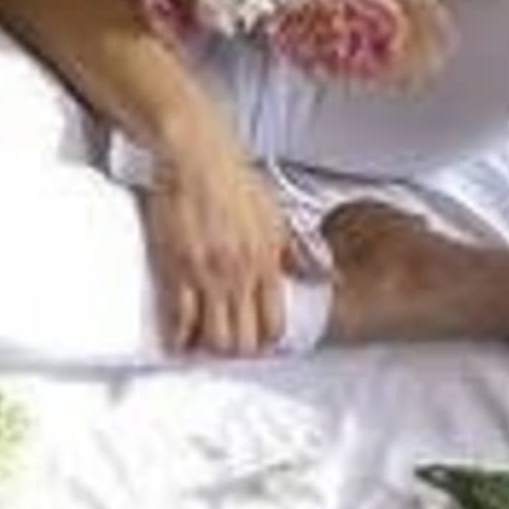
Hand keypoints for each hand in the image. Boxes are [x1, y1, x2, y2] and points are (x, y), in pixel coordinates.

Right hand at [142, 126, 311, 358]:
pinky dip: (178, 337)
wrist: (198, 158)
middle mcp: (242, 274)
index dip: (266, 342)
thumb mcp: (278, 217)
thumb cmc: (237, 182)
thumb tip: (330, 278)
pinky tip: (178, 342)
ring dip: (209, 348)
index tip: (258, 343)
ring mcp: (209, 274)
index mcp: (268, 262)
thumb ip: (301, 253)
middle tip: (229, 347)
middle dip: (237, 350)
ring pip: (214, 336)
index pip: (275, 323)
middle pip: (244, 339)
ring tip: (203, 346)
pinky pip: (179, 317)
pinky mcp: (178, 268)